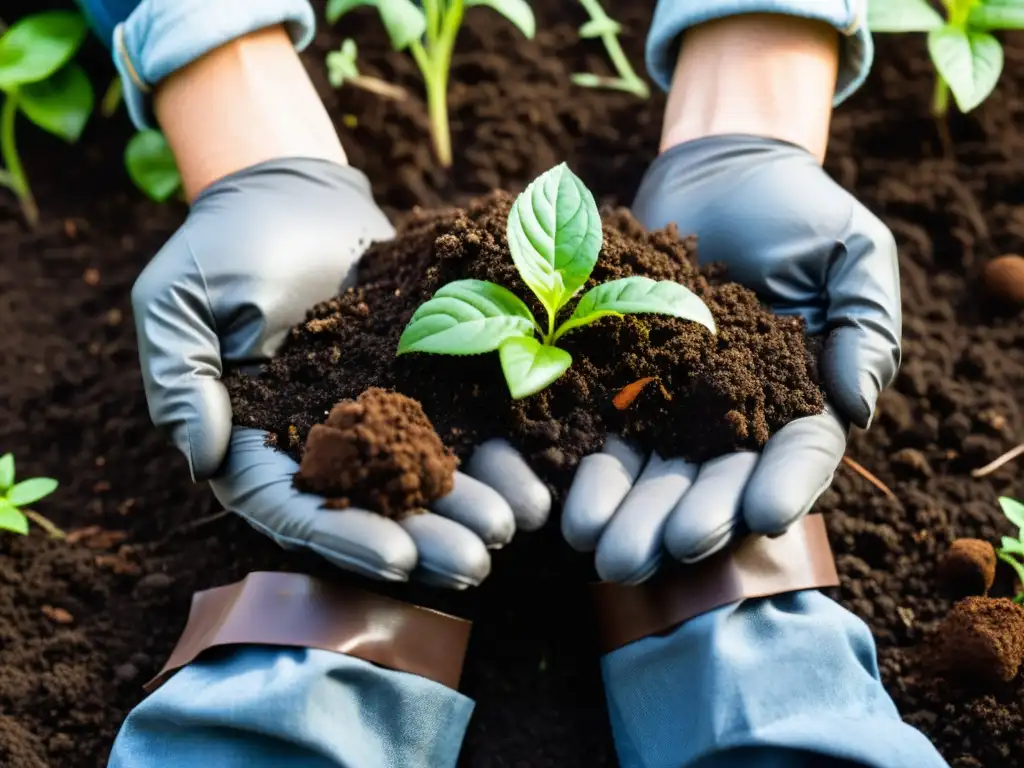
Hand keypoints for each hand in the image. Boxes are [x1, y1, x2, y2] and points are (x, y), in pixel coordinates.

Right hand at [132, 158, 550, 587]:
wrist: (288, 195)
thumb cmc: (222, 247)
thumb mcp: (177, 305)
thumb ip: (181, 382)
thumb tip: (204, 458)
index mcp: (254, 443)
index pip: (298, 509)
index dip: (348, 537)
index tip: (400, 558)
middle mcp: (318, 445)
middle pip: (373, 509)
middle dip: (426, 538)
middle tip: (478, 563)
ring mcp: (373, 416)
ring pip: (423, 475)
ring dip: (468, 505)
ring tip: (516, 524)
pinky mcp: (417, 383)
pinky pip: (457, 421)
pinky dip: (491, 449)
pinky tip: (530, 472)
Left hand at [561, 135, 899, 583]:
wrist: (720, 172)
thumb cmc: (798, 211)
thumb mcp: (853, 255)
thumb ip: (866, 327)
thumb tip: (854, 405)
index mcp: (800, 399)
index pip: (798, 455)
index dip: (783, 487)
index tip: (764, 515)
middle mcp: (734, 418)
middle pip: (714, 482)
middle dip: (688, 522)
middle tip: (660, 554)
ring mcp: (673, 406)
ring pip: (652, 473)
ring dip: (629, 514)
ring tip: (602, 550)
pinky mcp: (619, 382)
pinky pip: (600, 430)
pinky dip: (585, 468)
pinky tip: (566, 502)